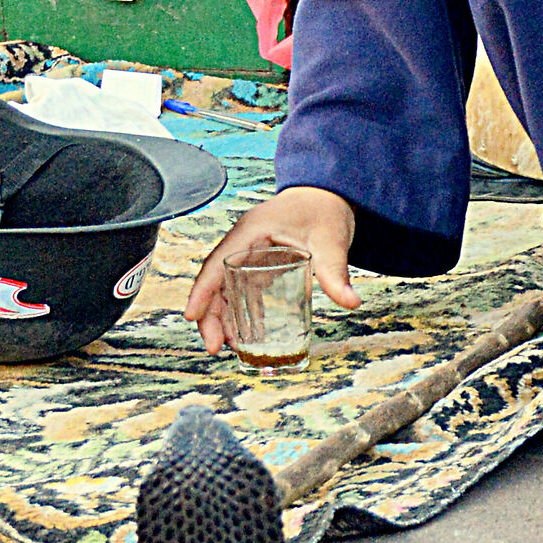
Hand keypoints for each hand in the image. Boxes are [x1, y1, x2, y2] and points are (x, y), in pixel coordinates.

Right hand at [185, 187, 359, 354]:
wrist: (330, 195)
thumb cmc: (325, 209)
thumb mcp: (331, 241)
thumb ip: (336, 273)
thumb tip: (351, 303)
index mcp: (252, 230)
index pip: (218, 262)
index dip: (202, 291)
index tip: (191, 317)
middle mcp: (244, 241)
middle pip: (217, 280)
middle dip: (211, 315)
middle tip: (215, 347)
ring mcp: (250, 252)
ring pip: (226, 287)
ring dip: (223, 317)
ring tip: (228, 347)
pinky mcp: (260, 261)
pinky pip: (242, 288)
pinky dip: (241, 311)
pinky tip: (249, 333)